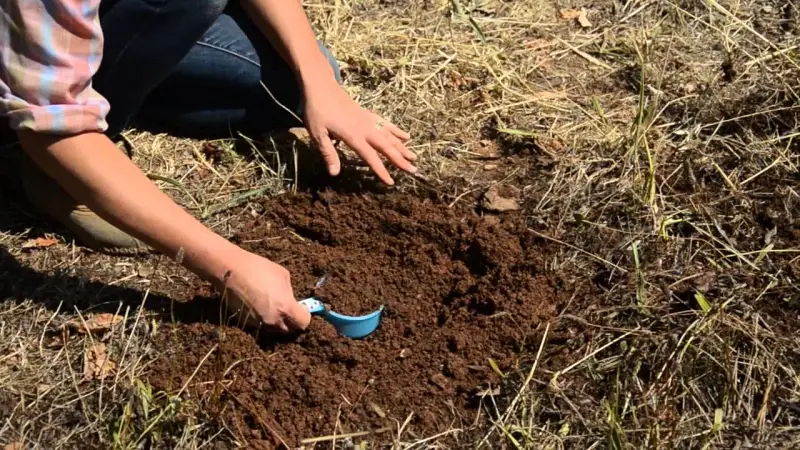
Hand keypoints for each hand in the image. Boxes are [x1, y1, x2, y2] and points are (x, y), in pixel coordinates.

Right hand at [216, 249, 310, 332]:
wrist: (229, 271)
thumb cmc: (258, 268)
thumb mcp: (283, 275)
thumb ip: (289, 292)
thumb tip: (290, 300)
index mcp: (285, 308)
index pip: (303, 323)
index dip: (304, 316)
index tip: (302, 309)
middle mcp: (273, 321)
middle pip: (289, 329)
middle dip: (291, 321)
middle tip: (288, 309)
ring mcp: (258, 324)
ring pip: (273, 329)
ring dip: (276, 321)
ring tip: (271, 305)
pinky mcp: (245, 324)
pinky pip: (259, 325)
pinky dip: (262, 319)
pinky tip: (257, 305)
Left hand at [302, 79, 416, 184]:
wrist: (321, 85)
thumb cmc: (316, 110)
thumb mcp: (318, 134)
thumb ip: (328, 153)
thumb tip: (334, 173)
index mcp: (353, 136)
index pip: (371, 157)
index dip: (381, 171)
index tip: (391, 182)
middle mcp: (365, 128)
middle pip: (387, 147)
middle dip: (400, 159)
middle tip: (414, 170)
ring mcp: (368, 120)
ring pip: (390, 135)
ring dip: (403, 147)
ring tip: (414, 156)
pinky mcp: (368, 114)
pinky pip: (386, 124)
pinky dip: (397, 131)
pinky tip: (405, 136)